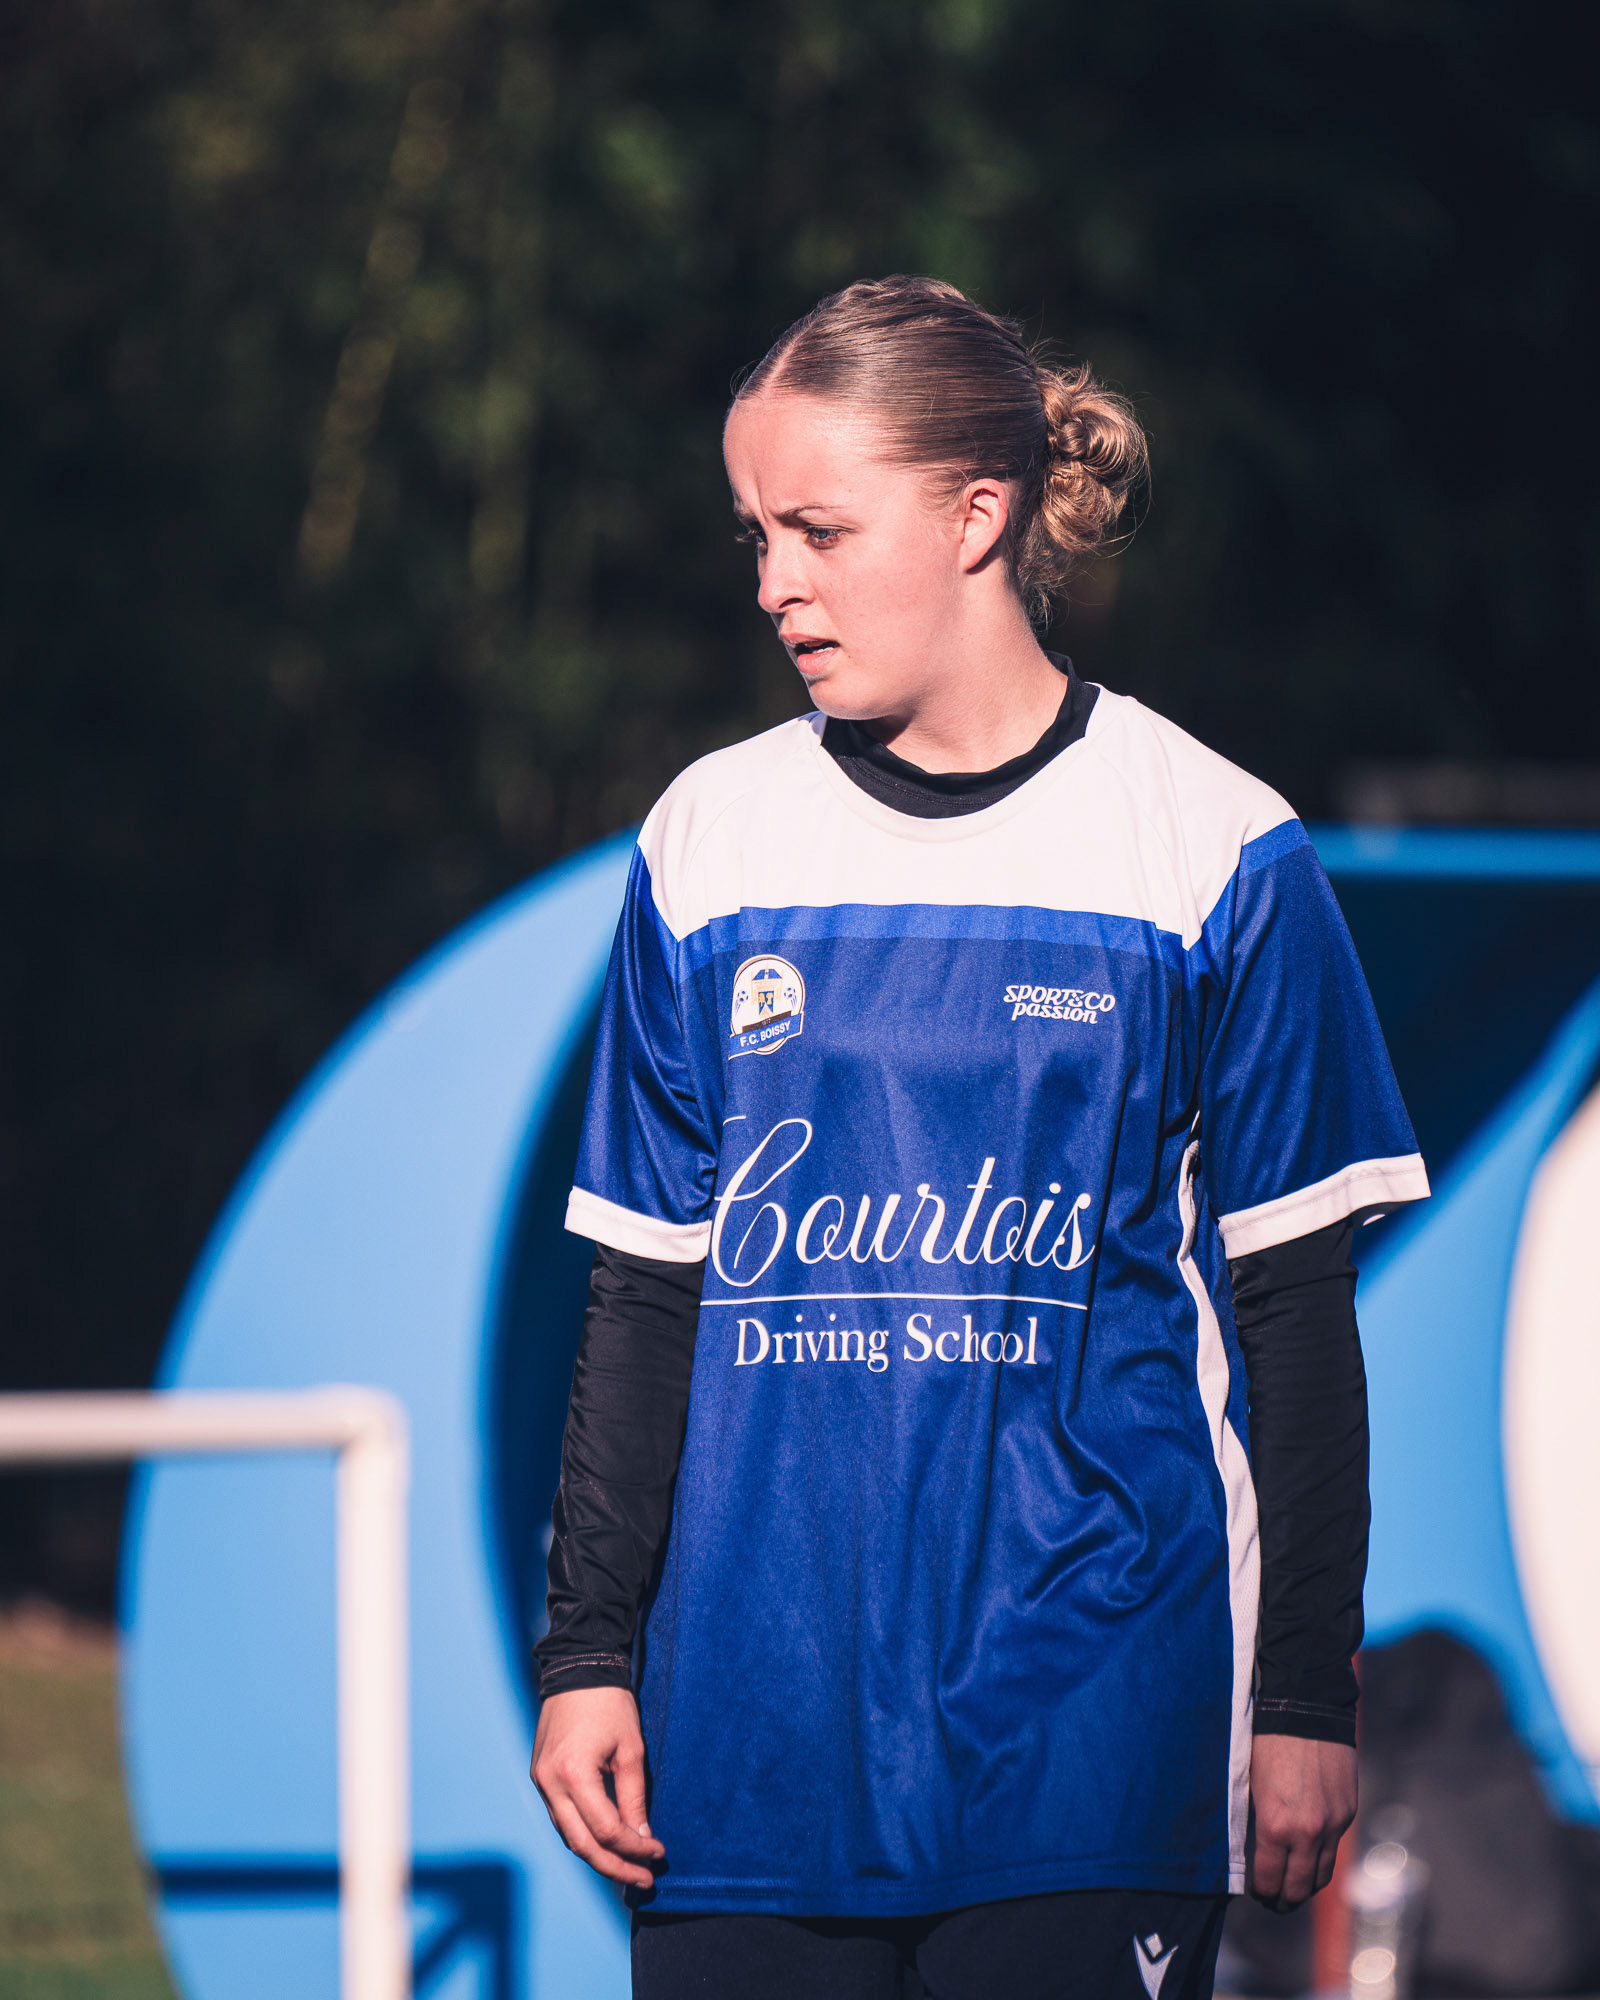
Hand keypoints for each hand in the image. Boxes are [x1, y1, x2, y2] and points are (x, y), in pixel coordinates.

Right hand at [530, 1686, 665, 1889]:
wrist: (578, 1669)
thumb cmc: (610, 1705)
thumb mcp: (630, 1749)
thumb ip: (634, 1797)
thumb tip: (641, 1838)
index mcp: (573, 1774)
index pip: (607, 1830)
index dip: (634, 1848)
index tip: (659, 1852)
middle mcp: (549, 1784)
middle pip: (581, 1845)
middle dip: (615, 1867)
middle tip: (644, 1880)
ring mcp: (540, 1782)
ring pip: (568, 1836)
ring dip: (598, 1856)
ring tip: (629, 1870)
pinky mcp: (540, 1778)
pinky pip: (561, 1818)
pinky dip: (583, 1835)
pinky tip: (606, 1845)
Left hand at [1247, 1734, 1356, 1909]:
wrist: (1306, 1708)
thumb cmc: (1266, 1741)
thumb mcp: (1251, 1784)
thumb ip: (1257, 1821)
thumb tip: (1255, 1850)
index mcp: (1275, 1825)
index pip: (1269, 1879)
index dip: (1262, 1892)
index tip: (1257, 1894)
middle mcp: (1307, 1832)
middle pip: (1299, 1887)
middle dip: (1285, 1899)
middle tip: (1275, 1901)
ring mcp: (1332, 1824)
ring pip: (1323, 1875)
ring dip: (1307, 1886)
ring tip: (1293, 1887)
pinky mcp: (1348, 1812)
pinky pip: (1334, 1849)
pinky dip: (1322, 1859)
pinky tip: (1309, 1857)